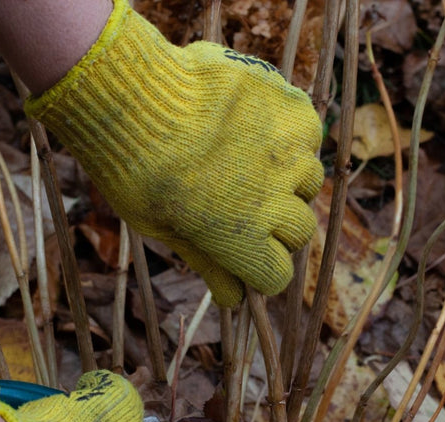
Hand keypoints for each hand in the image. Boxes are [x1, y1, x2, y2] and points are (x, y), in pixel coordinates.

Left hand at [26, 0, 324, 307]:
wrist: (135, 99)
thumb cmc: (135, 171)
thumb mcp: (162, 228)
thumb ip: (206, 260)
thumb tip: (234, 299)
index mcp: (244, 241)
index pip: (278, 275)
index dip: (261, 269)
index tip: (245, 255)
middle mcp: (276, 202)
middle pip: (301, 230)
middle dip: (278, 224)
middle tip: (243, 201)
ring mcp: (290, 155)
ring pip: (310, 180)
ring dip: (288, 177)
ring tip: (250, 157)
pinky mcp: (294, 112)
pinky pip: (309, 133)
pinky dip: (291, 133)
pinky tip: (256, 122)